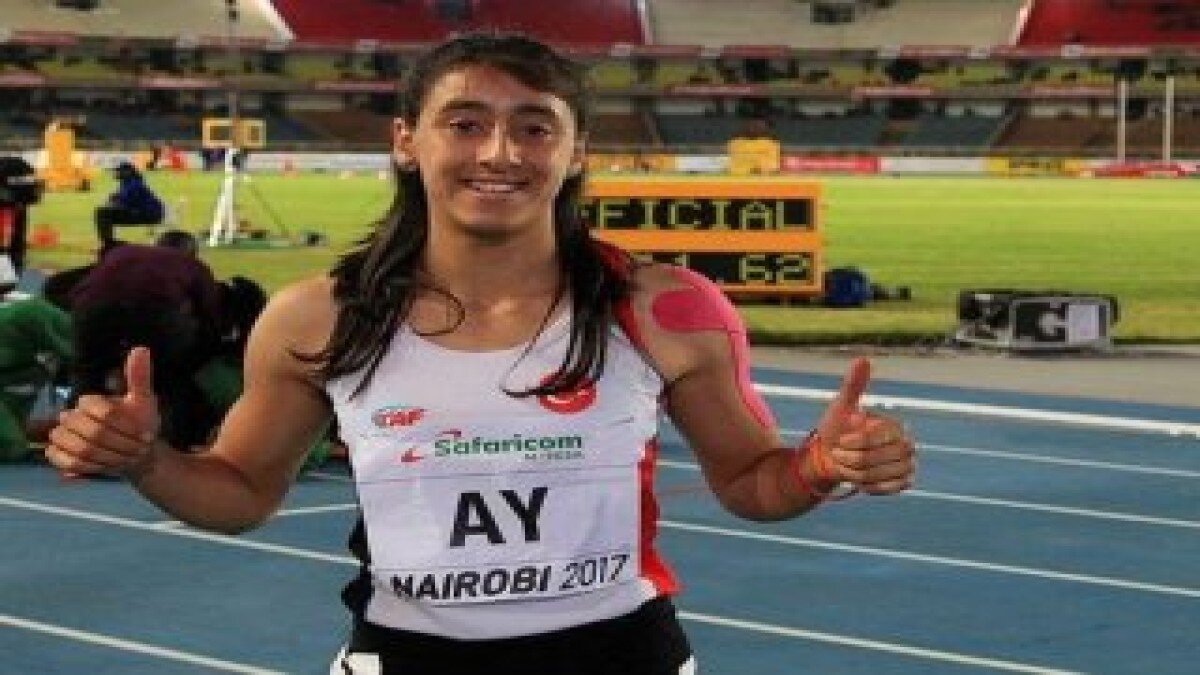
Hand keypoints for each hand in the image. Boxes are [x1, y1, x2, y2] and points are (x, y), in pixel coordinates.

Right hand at [46, 347, 161, 478]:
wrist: (133, 450)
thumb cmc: (137, 423)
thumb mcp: (144, 400)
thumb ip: (139, 376)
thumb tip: (141, 349)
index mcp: (90, 402)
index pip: (103, 411)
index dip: (127, 426)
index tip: (147, 436)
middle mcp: (71, 416)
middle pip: (93, 432)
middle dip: (121, 445)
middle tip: (138, 451)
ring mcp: (61, 435)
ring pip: (80, 448)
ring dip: (109, 457)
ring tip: (126, 459)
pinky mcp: (57, 454)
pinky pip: (66, 462)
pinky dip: (90, 467)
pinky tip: (106, 466)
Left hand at [806, 358, 914, 495]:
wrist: (832, 459)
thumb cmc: (837, 431)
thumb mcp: (841, 407)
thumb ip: (853, 385)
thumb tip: (863, 358)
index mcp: (895, 426)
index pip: (878, 437)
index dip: (855, 441)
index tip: (839, 441)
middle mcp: (907, 444)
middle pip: (876, 459)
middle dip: (850, 459)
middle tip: (838, 454)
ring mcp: (909, 464)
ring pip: (878, 475)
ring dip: (855, 473)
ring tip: (846, 465)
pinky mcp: (905, 482)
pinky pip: (888, 488)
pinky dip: (869, 485)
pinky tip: (858, 479)